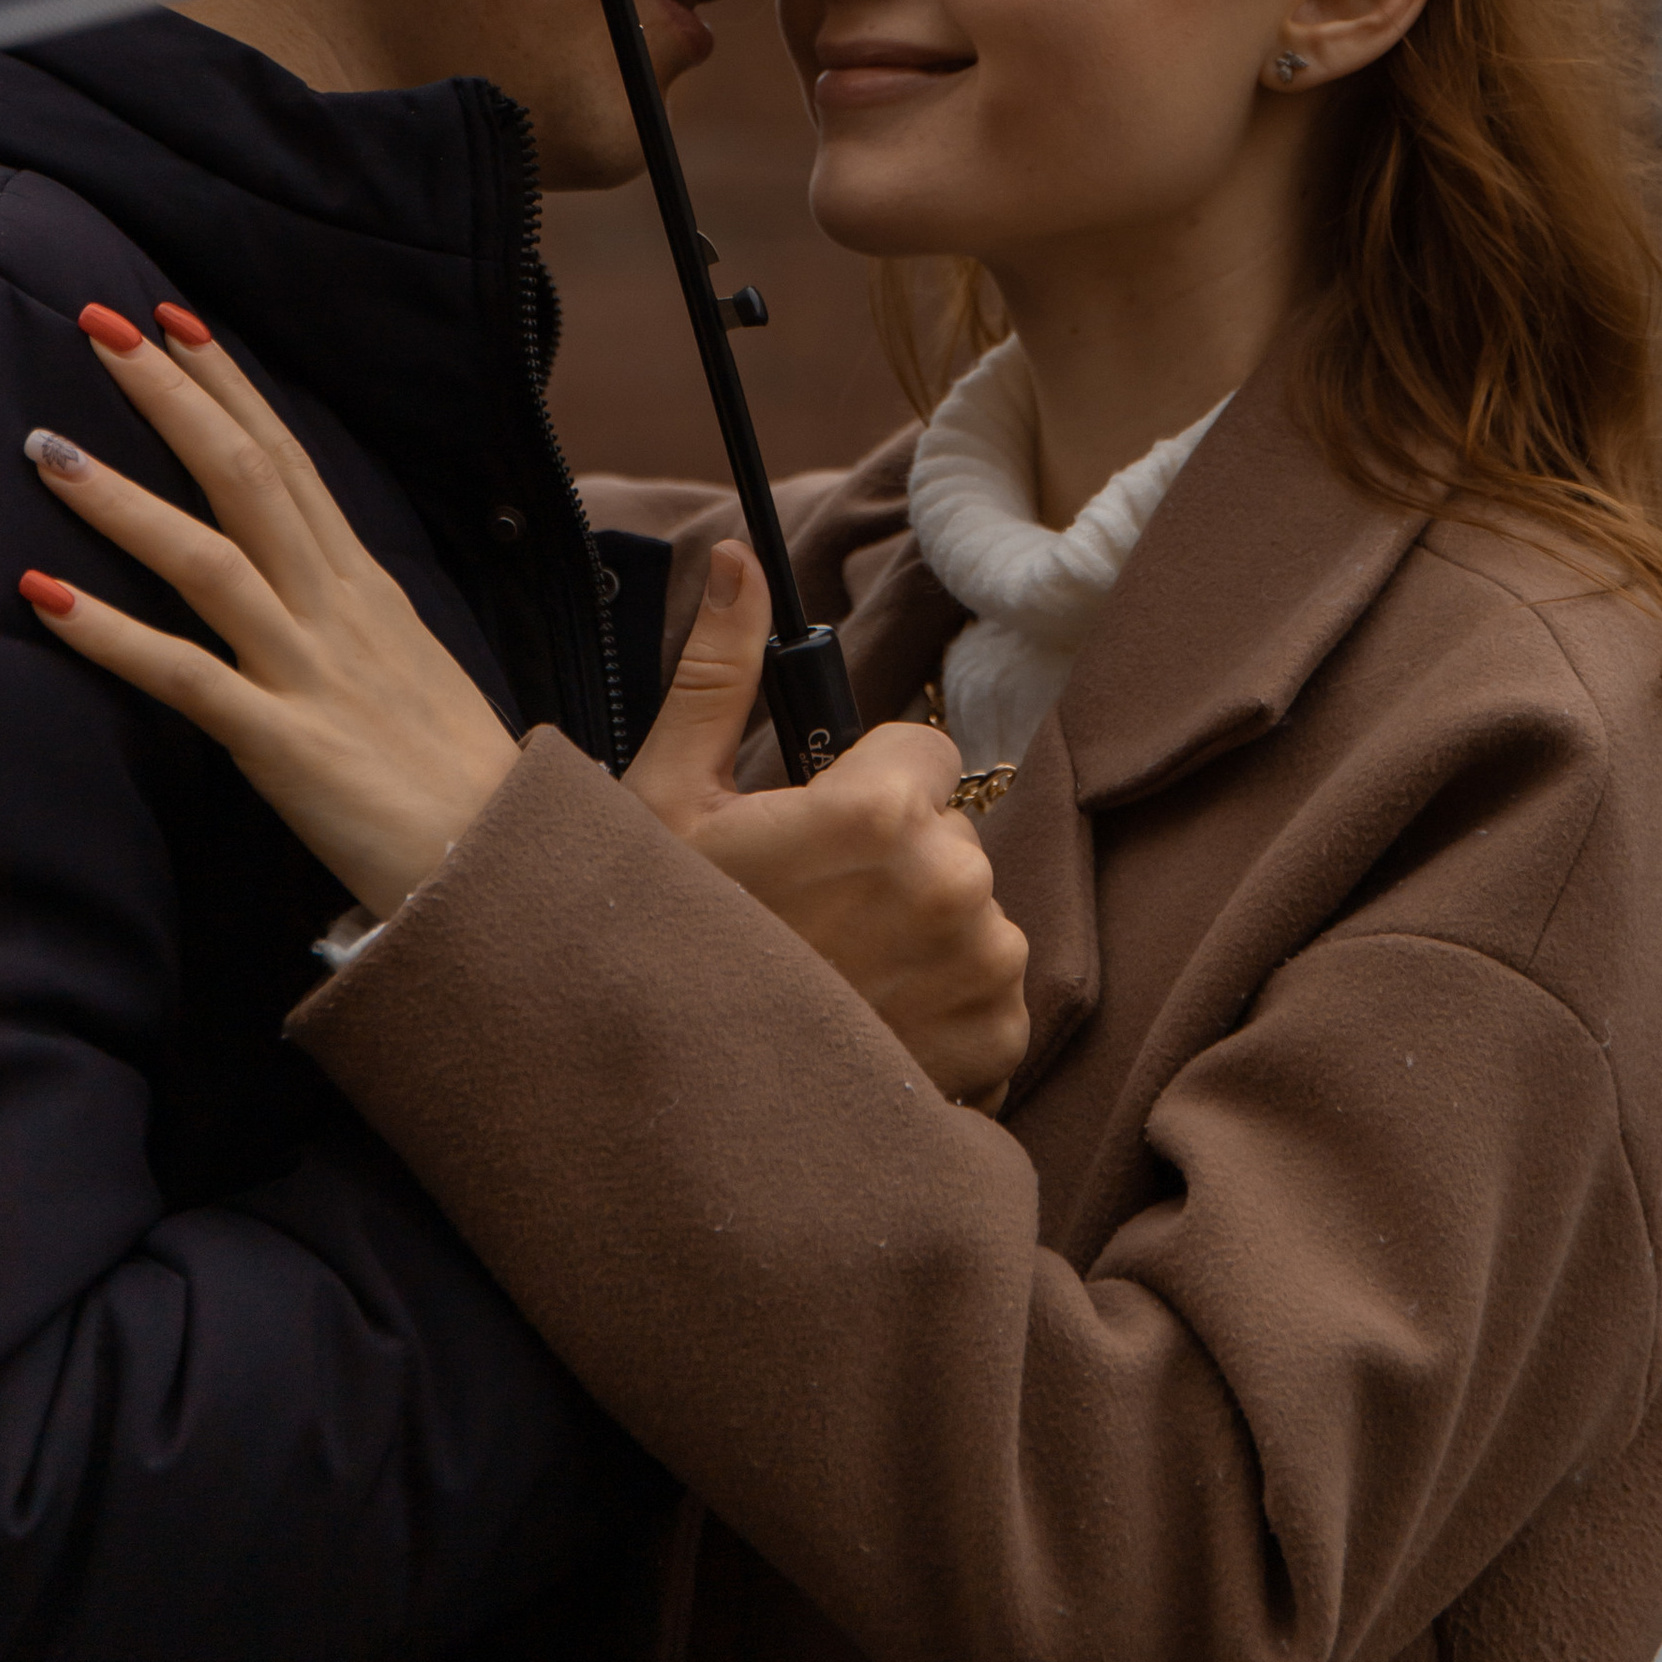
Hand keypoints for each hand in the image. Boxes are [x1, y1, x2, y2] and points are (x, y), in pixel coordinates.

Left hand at [17, 310, 517, 921]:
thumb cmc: (455, 776)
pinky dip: (108, 634)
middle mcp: (336, 609)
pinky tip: (42, 596)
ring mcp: (309, 672)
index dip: (232, 387)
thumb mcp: (408, 663)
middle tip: (100, 324)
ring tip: (45, 446)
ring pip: (208, 558)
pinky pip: (184, 677)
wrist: (506, 863)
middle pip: (249, 476)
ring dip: (121, 497)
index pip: (292, 458)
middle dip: (172, 395)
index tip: (175, 321)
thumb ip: (350, 612)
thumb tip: (307, 571)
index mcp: (364, 587)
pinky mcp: (282, 745)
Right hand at [620, 540, 1030, 1112]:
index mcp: (882, 809)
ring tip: (837, 979)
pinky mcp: (997, 1046)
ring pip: (972, 915)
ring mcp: (982, 971)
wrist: (670, 1105)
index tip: (815, 837)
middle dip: (898, 863)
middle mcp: (952, 885)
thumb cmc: (664, 938)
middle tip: (813, 918)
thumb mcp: (670, 796)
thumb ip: (721, 667)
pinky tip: (870, 1028)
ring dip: (924, 937)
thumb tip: (737, 556)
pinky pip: (991, 997)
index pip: (929, 754)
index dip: (869, 788)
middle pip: (950, 837)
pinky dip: (945, 1013)